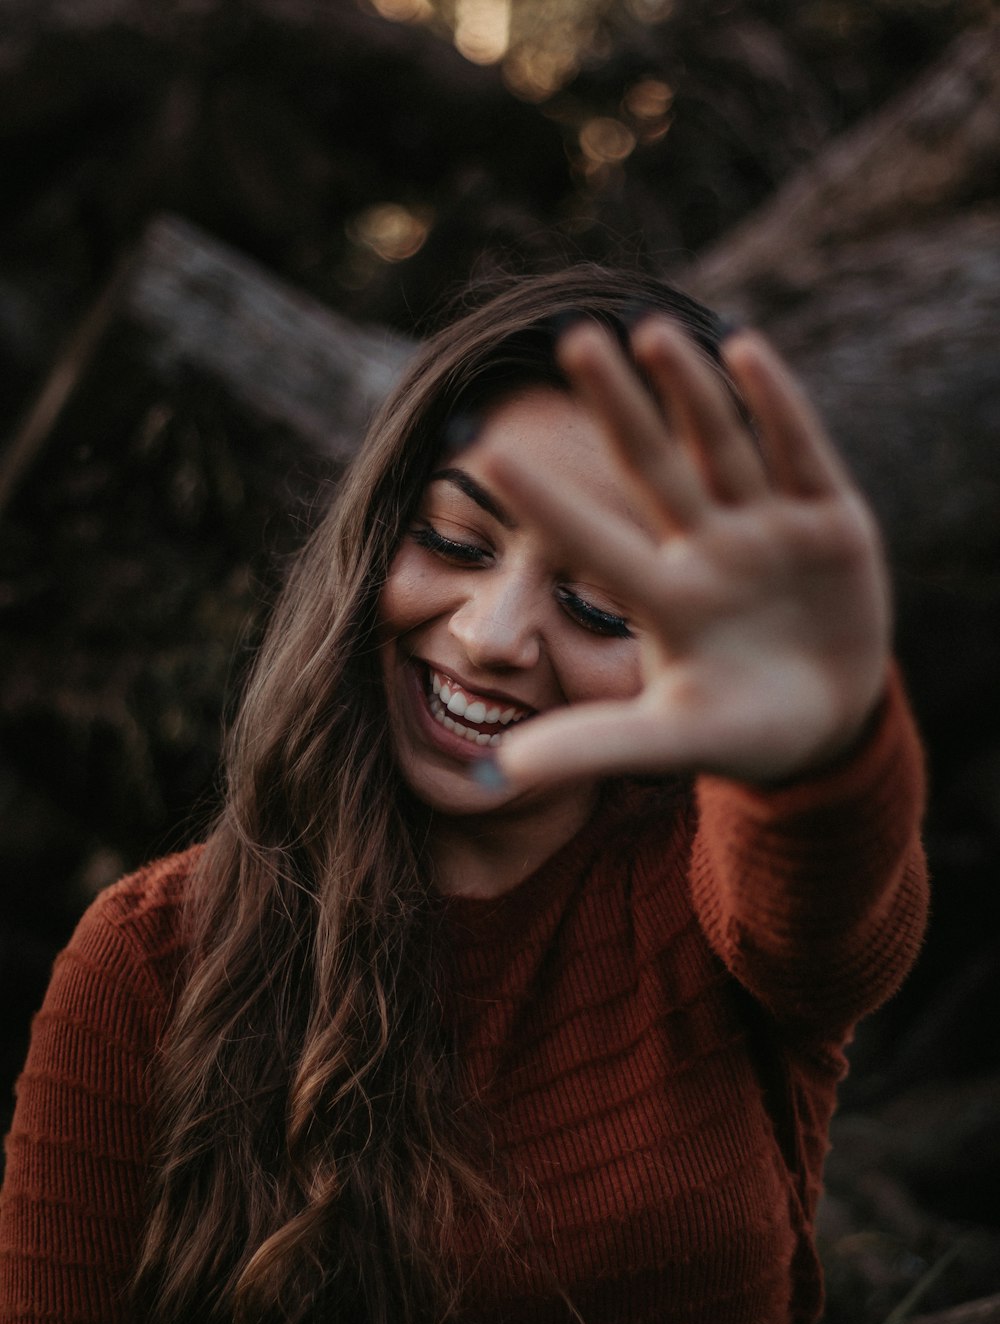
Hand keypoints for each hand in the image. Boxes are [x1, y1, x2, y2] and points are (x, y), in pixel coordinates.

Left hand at [476, 315, 891, 788]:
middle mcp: (707, 550)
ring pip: (723, 445)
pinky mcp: (831, 522)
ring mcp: (768, 530)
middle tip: (573, 341)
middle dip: (619, 407)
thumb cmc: (739, 732)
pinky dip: (778, 407)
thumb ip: (593, 748)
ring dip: (691, 389)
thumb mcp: (670, 741)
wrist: (826, 727)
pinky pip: (801, 455)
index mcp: (665, 599)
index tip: (490, 456)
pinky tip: (745, 351)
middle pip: (654, 467)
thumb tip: (497, 771)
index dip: (551, 504)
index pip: (596, 544)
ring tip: (650, 331)